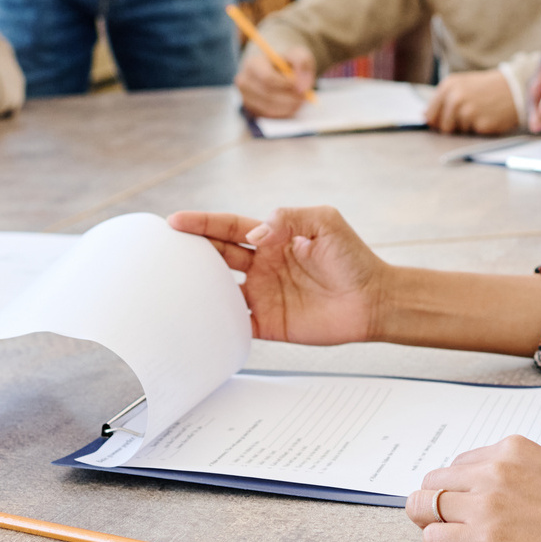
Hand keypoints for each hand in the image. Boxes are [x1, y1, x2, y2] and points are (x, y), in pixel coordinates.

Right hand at [166, 206, 387, 344]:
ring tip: (174, 284)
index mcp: (272, 238)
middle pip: (218, 255)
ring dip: (199, 287)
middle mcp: (262, 265)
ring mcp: (263, 294)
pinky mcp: (269, 323)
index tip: (176, 221)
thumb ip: (289, 218)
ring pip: (220, 290)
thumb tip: (256, 235)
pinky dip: (217, 323)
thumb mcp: (325, 222)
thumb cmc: (353, 257)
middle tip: (167, 249)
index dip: (202, 223)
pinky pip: (236, 323)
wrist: (373, 299)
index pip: (229, 227)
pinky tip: (200, 320)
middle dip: (192, 250)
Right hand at [235, 42, 315, 117]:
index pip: (267, 78)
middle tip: (304, 97)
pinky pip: (268, 117)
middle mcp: (244, 81)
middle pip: (267, 95)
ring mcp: (245, 97)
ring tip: (300, 101)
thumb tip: (300, 86)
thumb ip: (301, 63)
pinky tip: (292, 106)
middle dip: (289, 98)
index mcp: (253, 63)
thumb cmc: (288, 62)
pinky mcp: (250, 110)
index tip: (300, 86)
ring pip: (268, 108)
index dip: (285, 85)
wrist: (279, 71)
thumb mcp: (298, 54)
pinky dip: (282, 114)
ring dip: (288, 107)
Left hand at [405, 436, 540, 541]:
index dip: (457, 486)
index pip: (460, 462)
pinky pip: (434, 538)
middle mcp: (494, 469)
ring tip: (447, 536)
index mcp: (513, 449)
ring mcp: (486, 503)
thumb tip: (496, 494)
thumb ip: (519, 477)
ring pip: (425, 505)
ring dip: (432, 521)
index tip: (460, 500)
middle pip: (435, 480)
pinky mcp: (484, 540)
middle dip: (436, 501)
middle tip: (445, 521)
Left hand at [425, 70, 517, 134]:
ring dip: (467, 126)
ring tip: (479, 112)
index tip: (445, 121)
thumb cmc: (485, 88)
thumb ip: (442, 99)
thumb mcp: (461, 85)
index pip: (430, 115)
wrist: (513, 88)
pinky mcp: (481, 123)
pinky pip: (472, 133)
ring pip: (458, 131)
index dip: (437, 122)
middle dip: (453, 125)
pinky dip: (479, 128)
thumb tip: (425, 116)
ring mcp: (468, 111)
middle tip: (468, 115)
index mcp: (448, 86)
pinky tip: (487, 116)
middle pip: (443, 126)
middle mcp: (456, 98)